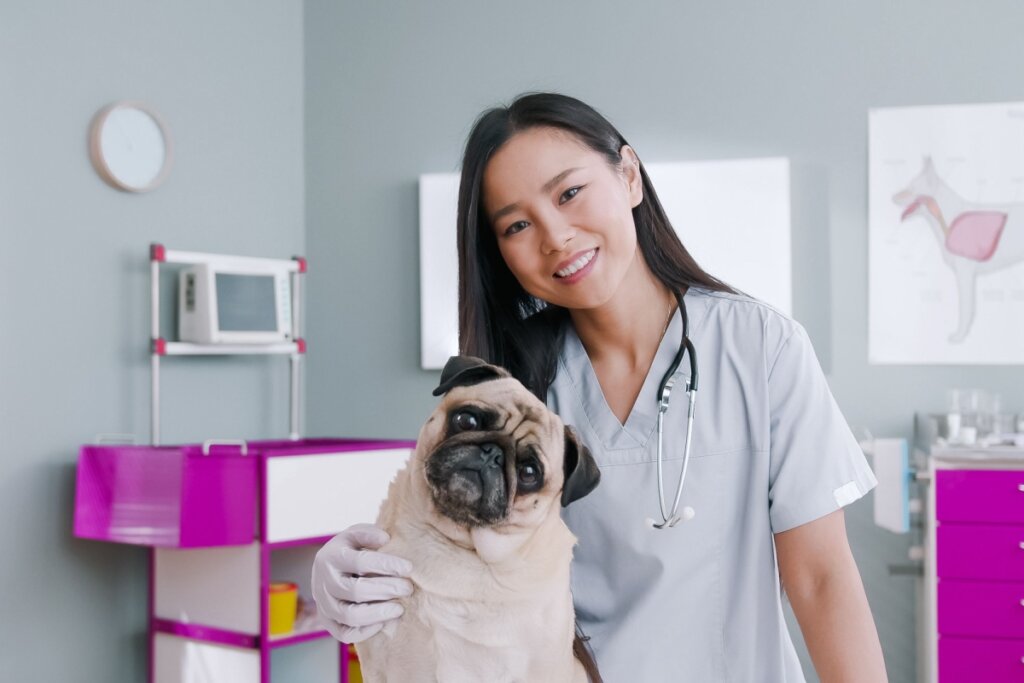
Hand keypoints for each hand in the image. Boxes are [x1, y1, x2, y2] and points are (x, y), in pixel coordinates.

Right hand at [311, 523, 413, 642]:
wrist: (329, 569)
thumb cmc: (350, 550)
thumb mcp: (356, 535)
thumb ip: (369, 534)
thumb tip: (384, 539)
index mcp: (330, 556)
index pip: (360, 562)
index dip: (386, 565)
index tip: (408, 568)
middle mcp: (323, 581)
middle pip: (356, 591)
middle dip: (386, 590)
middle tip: (408, 589)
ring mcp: (323, 604)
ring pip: (349, 616)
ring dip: (378, 613)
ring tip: (399, 609)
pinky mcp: (327, 621)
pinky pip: (345, 633)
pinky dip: (366, 631)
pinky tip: (384, 622)